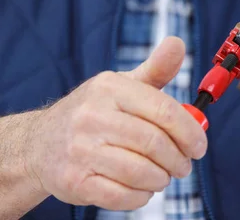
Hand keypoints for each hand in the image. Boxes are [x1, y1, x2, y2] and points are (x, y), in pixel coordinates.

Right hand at [26, 37, 206, 210]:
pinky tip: (143, 188)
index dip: (189, 131)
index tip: (199, 145)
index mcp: (109, 87)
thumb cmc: (93, 111)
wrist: (40, 142)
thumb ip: (155, 69)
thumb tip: (178, 43)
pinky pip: (121, 196)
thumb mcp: (121, 84)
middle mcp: (92, 116)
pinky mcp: (74, 181)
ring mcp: (80, 150)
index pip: (162, 109)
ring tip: (164, 175)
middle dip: (178, 159)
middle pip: (153, 143)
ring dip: (161, 178)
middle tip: (184, 164)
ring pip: (140, 172)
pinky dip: (141, 196)